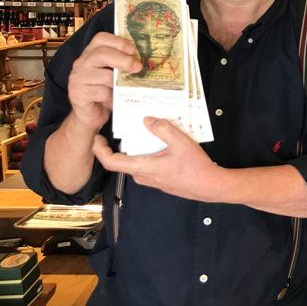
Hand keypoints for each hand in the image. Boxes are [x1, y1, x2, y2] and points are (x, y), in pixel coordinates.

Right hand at [68, 32, 140, 132]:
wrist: (89, 115)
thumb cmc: (104, 93)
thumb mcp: (113, 76)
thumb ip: (121, 66)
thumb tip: (143, 61)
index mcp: (90, 54)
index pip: (100, 38)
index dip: (118, 42)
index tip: (133, 50)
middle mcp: (81, 63)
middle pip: (102, 54)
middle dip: (123, 60)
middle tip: (138, 67)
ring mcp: (77, 78)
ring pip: (104, 75)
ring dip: (119, 83)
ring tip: (127, 88)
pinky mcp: (78, 94)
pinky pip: (100, 92)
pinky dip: (111, 97)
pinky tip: (115, 100)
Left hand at [93, 117, 219, 201]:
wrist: (209, 186)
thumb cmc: (195, 167)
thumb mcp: (180, 142)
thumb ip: (162, 128)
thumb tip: (147, 119)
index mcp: (143, 167)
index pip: (111, 162)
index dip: (99, 150)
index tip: (97, 138)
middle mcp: (142, 175)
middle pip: (124, 158)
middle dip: (124, 142)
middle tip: (129, 125)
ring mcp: (151, 179)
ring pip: (137, 161)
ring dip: (139, 147)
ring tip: (148, 131)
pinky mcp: (159, 180)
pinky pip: (147, 164)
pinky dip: (149, 153)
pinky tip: (162, 143)